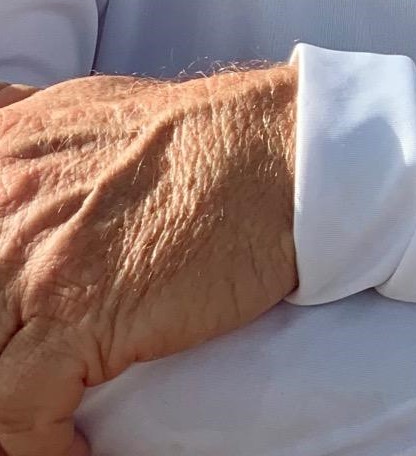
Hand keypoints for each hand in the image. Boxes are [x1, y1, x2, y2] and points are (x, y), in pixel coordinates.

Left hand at [0, 67, 298, 455]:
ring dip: (6, 412)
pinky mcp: (75, 311)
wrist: (276, 150)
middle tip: (27, 378)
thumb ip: (21, 129)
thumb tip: (1, 125)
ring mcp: (34, 260)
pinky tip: (71, 450)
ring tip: (39, 420)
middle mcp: (2, 199)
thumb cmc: (199, 134)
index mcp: (0, 150)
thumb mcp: (81, 106)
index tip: (9, 333)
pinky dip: (33, 446)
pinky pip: (12, 410)